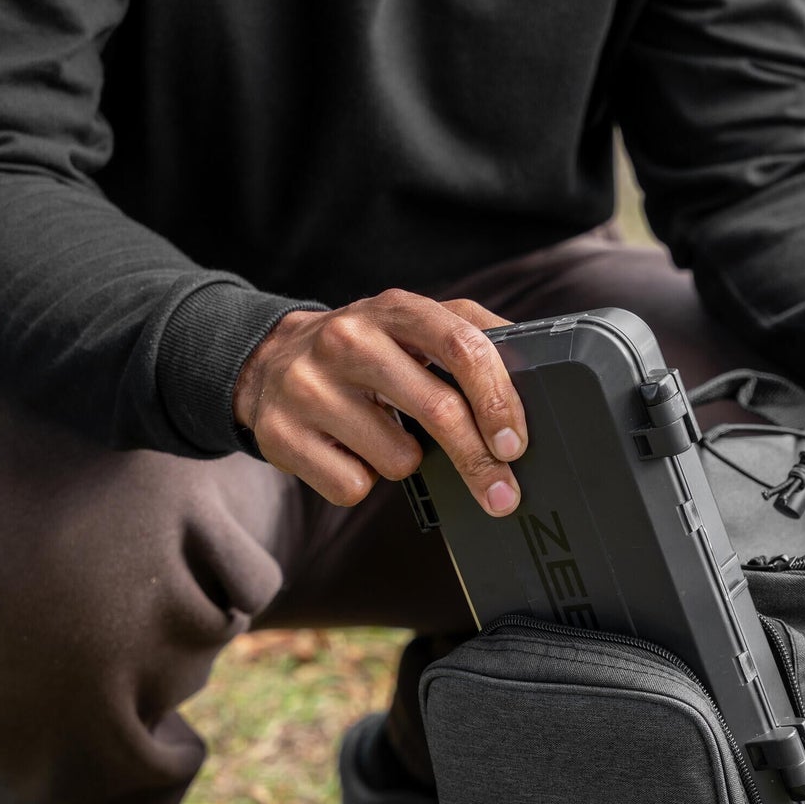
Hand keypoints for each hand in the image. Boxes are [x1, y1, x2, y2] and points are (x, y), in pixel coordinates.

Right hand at [232, 291, 527, 512]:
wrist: (266, 363)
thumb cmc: (361, 350)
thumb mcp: (408, 324)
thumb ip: (469, 334)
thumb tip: (538, 362)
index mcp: (393, 310)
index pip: (462, 346)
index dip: (498, 399)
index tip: (515, 443)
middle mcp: (348, 340)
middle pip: (438, 411)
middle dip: (479, 462)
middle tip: (503, 492)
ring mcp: (309, 387)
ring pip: (397, 459)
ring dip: (404, 463)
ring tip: (381, 436)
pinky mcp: (280, 435)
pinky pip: (354, 486)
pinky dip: (362, 480)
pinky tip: (347, 451)